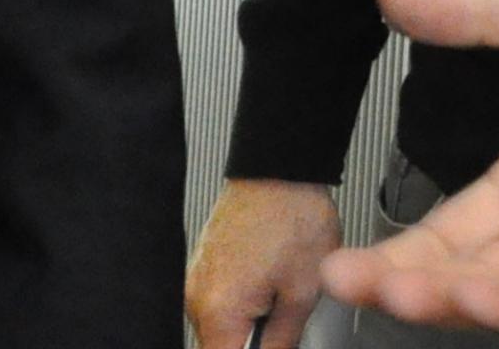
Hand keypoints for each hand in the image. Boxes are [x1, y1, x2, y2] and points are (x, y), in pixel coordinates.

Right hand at [190, 177, 344, 348]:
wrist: (280, 167)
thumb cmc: (292, 216)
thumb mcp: (302, 292)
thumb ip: (282, 341)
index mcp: (217, 310)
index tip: (274, 342)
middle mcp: (196, 296)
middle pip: (220, 346)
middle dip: (253, 341)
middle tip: (282, 315)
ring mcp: (197, 278)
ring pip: (221, 325)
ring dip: (249, 322)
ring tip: (278, 292)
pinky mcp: (205, 264)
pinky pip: (220, 301)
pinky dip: (243, 301)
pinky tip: (269, 279)